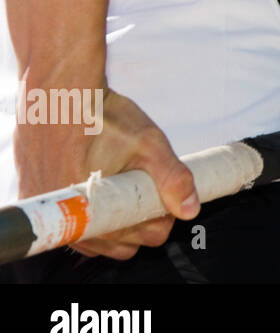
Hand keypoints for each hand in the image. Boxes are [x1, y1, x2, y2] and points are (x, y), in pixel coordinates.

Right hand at [16, 87, 199, 259]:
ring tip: (121, 179)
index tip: (162, 189)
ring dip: (116, 215)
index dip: (163, 213)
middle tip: (143, 181)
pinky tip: (100, 183)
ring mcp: (52, 213)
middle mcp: (69, 221)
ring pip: (100, 234)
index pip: (146, 235)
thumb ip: (172, 178)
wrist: (59, 93)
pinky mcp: (37, 199)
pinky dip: (92, 210)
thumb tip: (189, 210)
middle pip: (124, 239)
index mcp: (98, 212)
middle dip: (141, 216)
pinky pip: (75, 223)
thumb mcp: (149, 143)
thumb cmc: (103, 116)